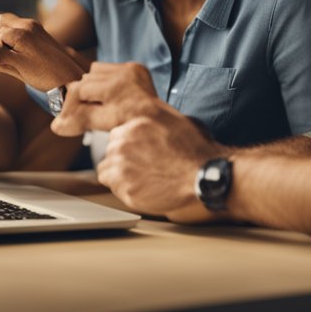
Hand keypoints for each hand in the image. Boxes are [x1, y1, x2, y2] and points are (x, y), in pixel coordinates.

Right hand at [0, 13, 84, 91]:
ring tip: (7, 55)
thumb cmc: (44, 75)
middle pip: (2, 22)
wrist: (69, 77)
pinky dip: (14, 37)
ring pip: (10, 24)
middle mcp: (29, 25)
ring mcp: (35, 26)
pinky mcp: (40, 31)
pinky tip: (17, 53)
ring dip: (5, 37)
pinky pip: (20, 28)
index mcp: (22, 33)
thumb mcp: (18, 69)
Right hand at [50, 62, 163, 135]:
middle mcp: (127, 74)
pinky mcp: (137, 68)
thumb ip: (81, 120)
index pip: (80, 90)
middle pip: (86, 80)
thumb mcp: (104, 124)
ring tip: (95, 106)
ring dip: (92, 87)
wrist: (161, 124)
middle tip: (76, 116)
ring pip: (95, 72)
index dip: (69, 107)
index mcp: (118, 88)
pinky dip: (104, 81)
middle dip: (80, 99)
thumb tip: (56, 126)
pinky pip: (109, 69)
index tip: (64, 123)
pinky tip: (108, 97)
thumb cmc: (133, 127)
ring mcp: (133, 69)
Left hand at [95, 114, 225, 217]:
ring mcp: (122, 166)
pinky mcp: (124, 188)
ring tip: (143, 179)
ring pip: (107, 171)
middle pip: (110, 152)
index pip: (117, 135)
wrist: (203, 176)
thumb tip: (145, 122)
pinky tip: (144, 189)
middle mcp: (124, 142)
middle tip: (143, 168)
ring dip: (120, 176)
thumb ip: (153, 120)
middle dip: (123, 160)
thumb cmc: (195, 151)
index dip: (128, 146)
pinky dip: (125, 191)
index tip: (138, 153)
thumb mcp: (176, 120)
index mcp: (135, 124)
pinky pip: (115, 189)